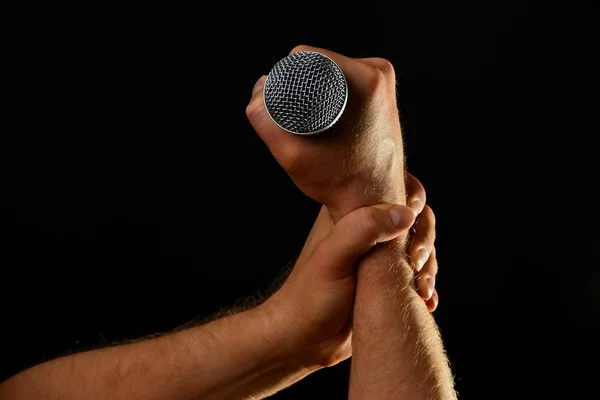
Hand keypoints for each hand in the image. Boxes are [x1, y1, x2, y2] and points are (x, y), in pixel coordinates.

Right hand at [247, 45, 405, 221]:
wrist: (374, 203)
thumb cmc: (341, 184)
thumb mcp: (294, 156)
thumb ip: (266, 122)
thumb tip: (259, 88)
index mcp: (367, 79)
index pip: (309, 56)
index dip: (286, 76)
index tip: (286, 108)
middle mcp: (380, 74)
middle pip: (321, 63)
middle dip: (302, 87)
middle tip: (303, 124)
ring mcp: (384, 84)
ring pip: (332, 73)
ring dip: (316, 92)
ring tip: (317, 127)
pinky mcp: (382, 94)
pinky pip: (345, 83)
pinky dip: (331, 96)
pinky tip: (328, 121)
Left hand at [261, 202, 415, 367]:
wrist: (305, 341)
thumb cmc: (311, 297)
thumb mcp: (332, 258)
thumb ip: (363, 229)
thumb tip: (405, 213)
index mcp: (350, 213)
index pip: (392, 188)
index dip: (412, 200)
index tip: (414, 221)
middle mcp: (366, 231)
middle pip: (414, 219)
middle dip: (424, 240)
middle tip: (416, 264)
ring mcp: (377, 257)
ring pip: (419, 248)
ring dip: (429, 267)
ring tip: (421, 289)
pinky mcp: (386, 281)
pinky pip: (417, 275)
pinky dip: (426, 286)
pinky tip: (426, 301)